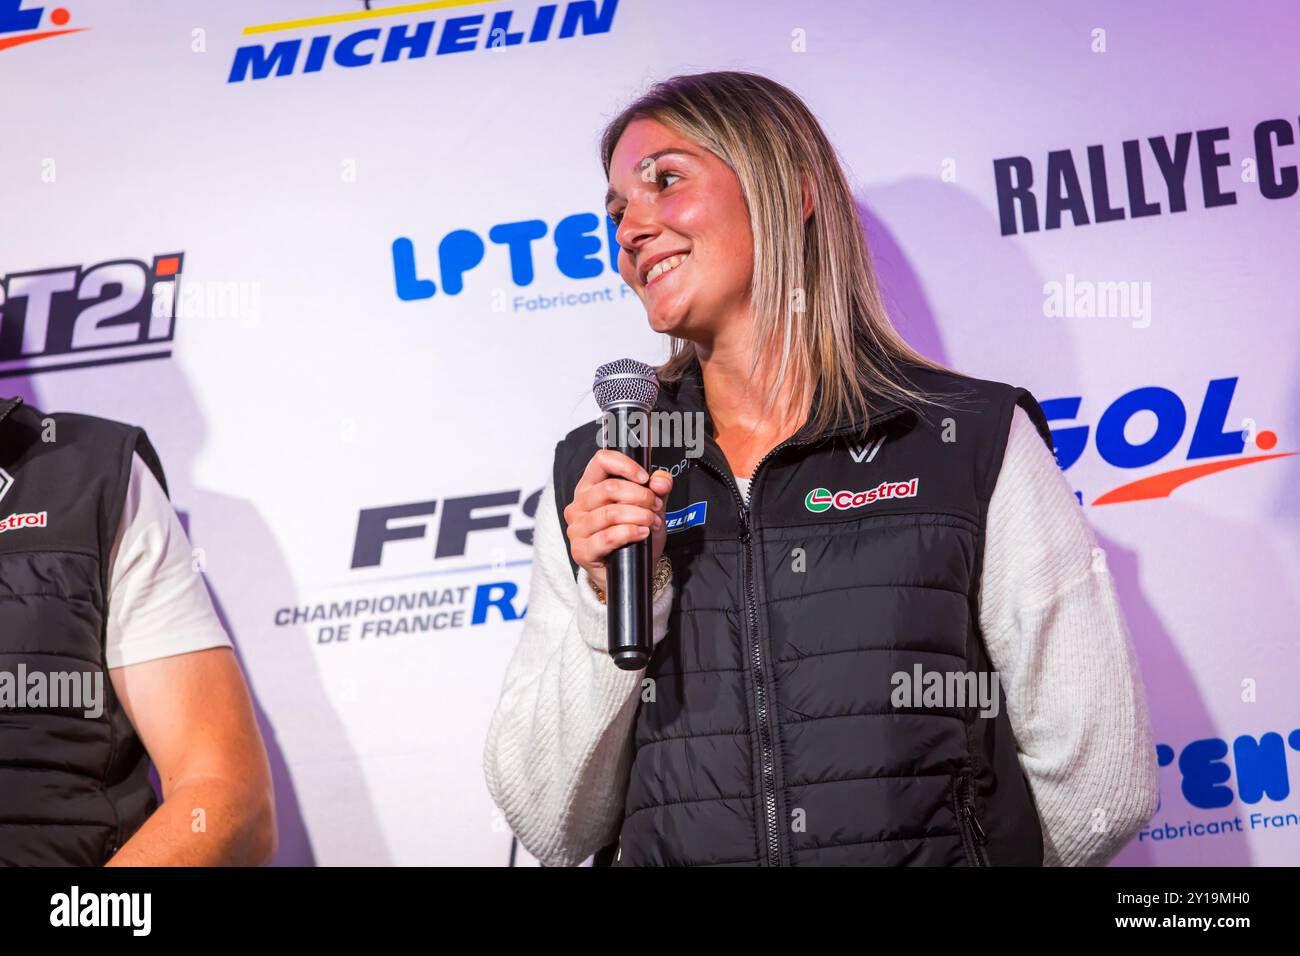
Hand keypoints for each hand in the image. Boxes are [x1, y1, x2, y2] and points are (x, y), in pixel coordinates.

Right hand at [563, 450, 673, 592]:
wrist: (631, 572)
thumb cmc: (635, 536)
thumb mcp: (650, 509)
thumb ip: (658, 491)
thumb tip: (661, 481)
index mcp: (589, 487)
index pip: (601, 461)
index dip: (625, 465)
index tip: (644, 478)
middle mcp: (578, 505)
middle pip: (610, 489)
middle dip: (641, 496)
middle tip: (656, 506)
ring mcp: (577, 529)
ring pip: (611, 513)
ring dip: (640, 516)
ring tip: (652, 522)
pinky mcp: (581, 550)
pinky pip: (608, 537)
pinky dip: (631, 533)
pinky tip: (642, 534)